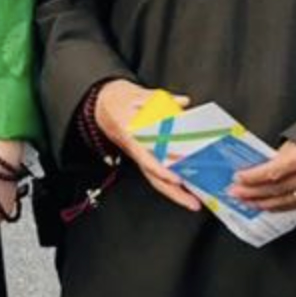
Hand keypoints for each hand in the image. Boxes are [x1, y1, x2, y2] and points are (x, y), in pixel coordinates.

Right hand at [94, 81, 201, 212]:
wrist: (101, 105)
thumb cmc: (117, 100)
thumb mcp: (135, 94)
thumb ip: (160, 99)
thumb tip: (181, 102)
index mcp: (130, 134)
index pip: (145, 156)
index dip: (160, 169)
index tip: (175, 178)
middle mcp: (135, 149)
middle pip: (152, 176)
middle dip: (172, 192)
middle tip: (192, 202)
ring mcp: (139, 154)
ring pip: (155, 178)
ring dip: (174, 192)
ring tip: (193, 202)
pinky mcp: (144, 155)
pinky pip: (157, 172)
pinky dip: (172, 182)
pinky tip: (187, 187)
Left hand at [233, 141, 295, 212]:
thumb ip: (281, 153)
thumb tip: (261, 164)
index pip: (271, 172)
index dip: (252, 177)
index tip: (237, 177)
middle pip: (276, 189)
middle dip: (252, 193)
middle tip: (234, 193)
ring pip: (286, 200)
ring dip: (263, 203)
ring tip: (246, 202)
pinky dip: (281, 206)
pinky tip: (268, 206)